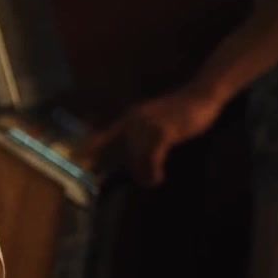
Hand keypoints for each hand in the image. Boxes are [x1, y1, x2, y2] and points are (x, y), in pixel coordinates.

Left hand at [86, 87, 225, 187]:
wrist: (201, 96)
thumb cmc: (181, 110)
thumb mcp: (157, 118)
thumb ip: (145, 132)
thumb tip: (138, 153)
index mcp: (132, 116)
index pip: (107, 132)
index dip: (92, 144)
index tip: (77, 154)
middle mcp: (135, 120)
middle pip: (128, 152)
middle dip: (135, 169)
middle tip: (145, 181)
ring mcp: (148, 125)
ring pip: (139, 157)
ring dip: (145, 172)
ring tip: (151, 182)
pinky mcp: (163, 132)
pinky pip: (152, 158)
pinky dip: (154, 170)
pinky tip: (158, 177)